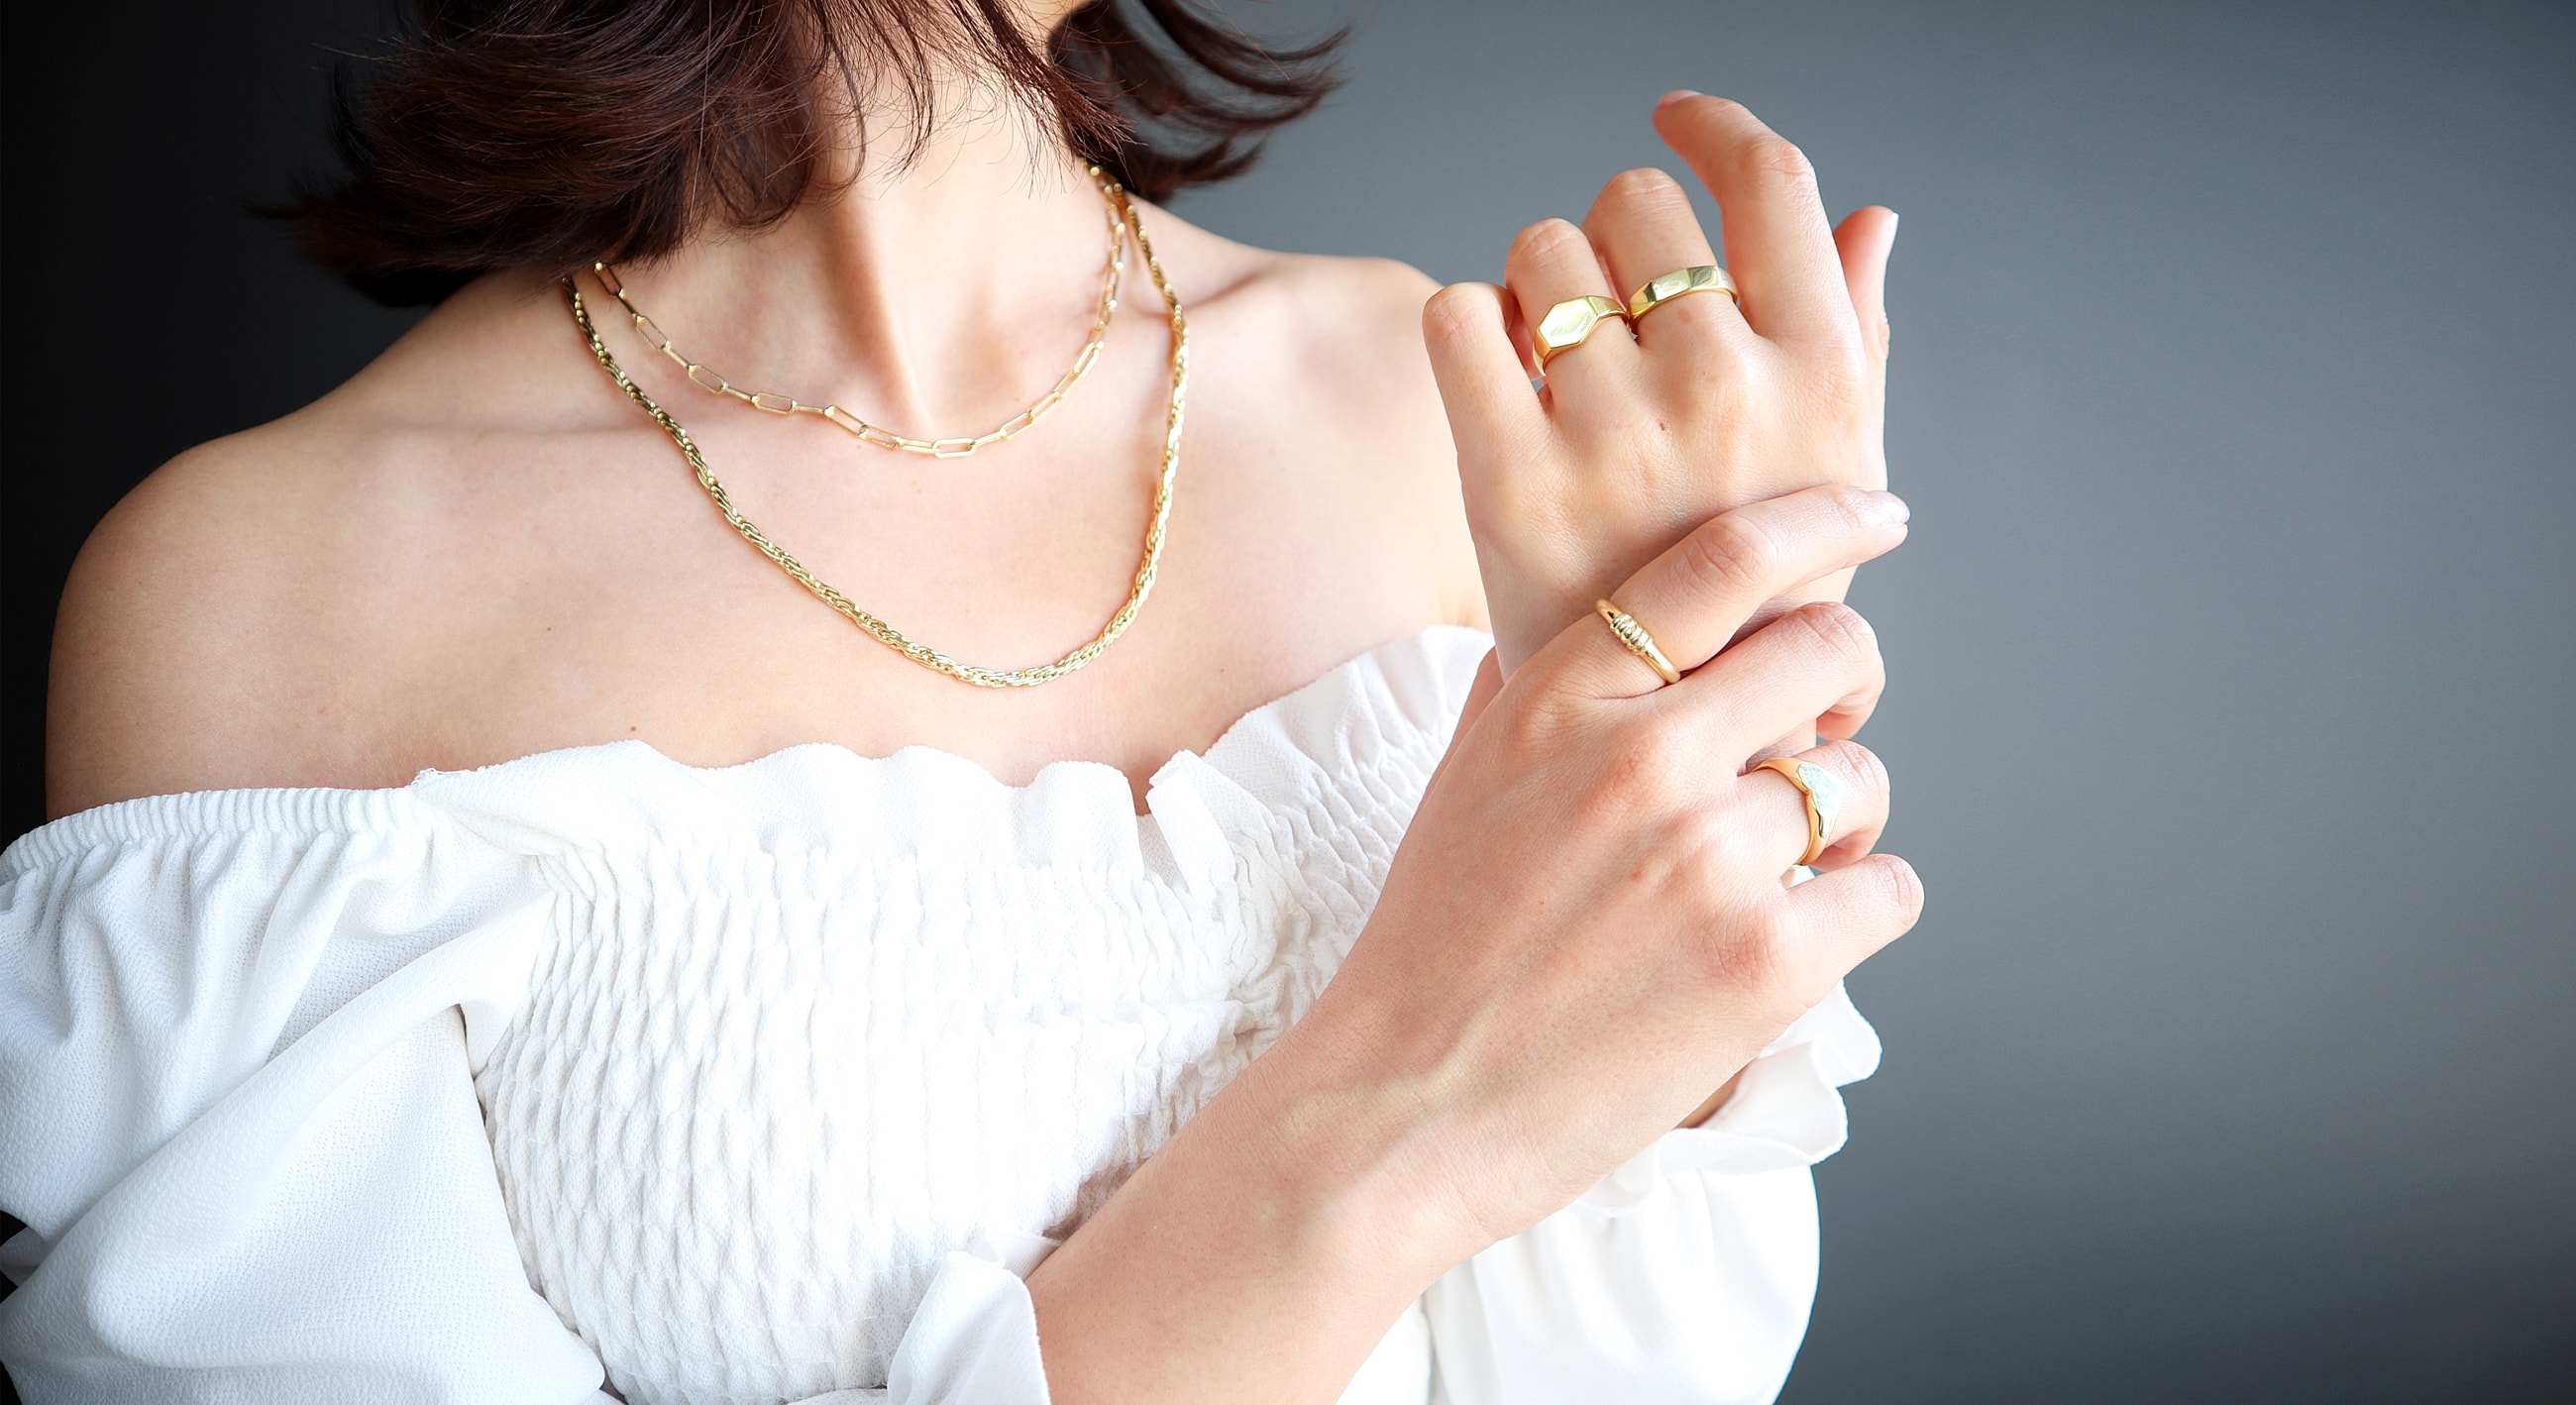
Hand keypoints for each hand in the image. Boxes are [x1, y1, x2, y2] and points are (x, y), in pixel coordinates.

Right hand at [1306, 484, 1920, 1259]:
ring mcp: (1709, 858)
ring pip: (1866, 781)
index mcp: (1559, 697)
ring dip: (1843, 821)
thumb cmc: (1428, 948)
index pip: (1725, 561)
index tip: (1875, 518)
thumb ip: (1534, 682)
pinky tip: (1795, 939)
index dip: (1823, 522)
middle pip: (1830, 648)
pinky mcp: (1767, 961)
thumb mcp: (1462, 776)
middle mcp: (1641, 757)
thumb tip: (1589, 613)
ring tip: (1778, 871)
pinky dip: (1857, 910)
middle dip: (1847, 687)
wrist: (1401, 1109)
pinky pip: (1886, 889)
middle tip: (1823, 736)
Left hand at [1426, 94, 1898, 674]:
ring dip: (1541, 286)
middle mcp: (1723, 389)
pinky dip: (1467, 328)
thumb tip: (1868, 217)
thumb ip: (1854, 332)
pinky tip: (1498, 377)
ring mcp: (1614, 433)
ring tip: (1561, 366)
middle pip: (1638, 201)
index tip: (1679, 120)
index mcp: (1818, 373)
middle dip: (1617, 239)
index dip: (1716, 126)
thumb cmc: (1759, 589)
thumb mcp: (1837, 465)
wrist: (1671, 726)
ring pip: (1542, 248)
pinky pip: (1458, 316)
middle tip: (1618, 315)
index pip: (1771, 179)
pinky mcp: (1511, 479)